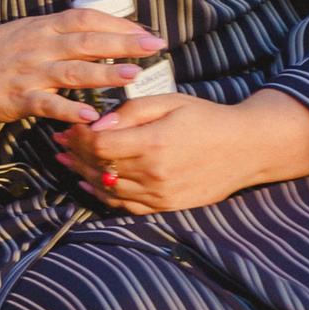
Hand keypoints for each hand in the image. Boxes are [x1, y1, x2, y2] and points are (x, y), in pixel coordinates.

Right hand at [0, 3, 164, 129]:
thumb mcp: (29, 31)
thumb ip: (63, 34)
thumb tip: (103, 35)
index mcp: (44, 27)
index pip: (87, 18)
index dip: (118, 23)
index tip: (145, 32)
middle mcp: (40, 47)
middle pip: (87, 41)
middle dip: (123, 43)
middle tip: (154, 46)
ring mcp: (29, 73)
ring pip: (72, 71)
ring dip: (104, 73)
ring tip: (132, 75)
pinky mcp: (18, 99)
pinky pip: (47, 105)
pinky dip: (69, 110)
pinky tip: (91, 116)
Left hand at [55, 86, 308, 214]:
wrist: (246, 148)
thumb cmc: (206, 118)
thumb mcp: (168, 102)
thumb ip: (128, 112)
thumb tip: (94, 125)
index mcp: (153, 143)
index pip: (97, 145)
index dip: (77, 136)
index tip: (70, 126)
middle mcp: (153, 174)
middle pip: (97, 167)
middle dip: (75, 153)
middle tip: (62, 142)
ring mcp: (159, 195)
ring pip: (106, 189)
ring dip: (83, 174)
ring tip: (69, 160)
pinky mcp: (165, 207)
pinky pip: (123, 206)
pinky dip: (102, 195)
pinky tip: (90, 182)